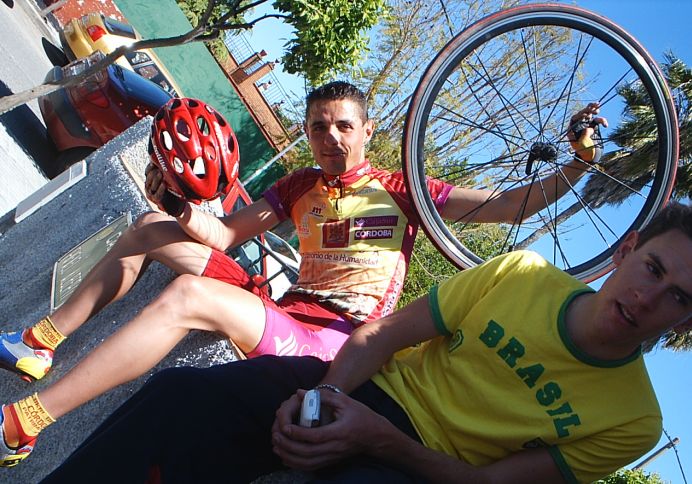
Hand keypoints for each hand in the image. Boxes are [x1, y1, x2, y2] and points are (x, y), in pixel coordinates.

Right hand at [144, 163, 184, 215]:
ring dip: (156, 179)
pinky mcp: (157, 201)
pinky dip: (160, 189)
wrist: (177, 205)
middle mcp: (149, 187)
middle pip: (148, 178)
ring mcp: (151, 194)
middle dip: (153, 172)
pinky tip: (164, 184)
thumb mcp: (171, 178)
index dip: (150, 167)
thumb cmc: (174, 190)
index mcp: (151, 179)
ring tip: (161, 173)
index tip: (153, 162)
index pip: (147, 172)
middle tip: (158, 168)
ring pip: (151, 186)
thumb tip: (175, 158)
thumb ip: (169, 170)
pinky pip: (157, 195)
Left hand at [271, 389, 392, 470]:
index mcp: (340, 432)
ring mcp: (334, 457)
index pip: (316, 436)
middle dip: (289, 446)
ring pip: (308, 463)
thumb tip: (301, 392)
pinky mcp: (332, 461)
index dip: (299, 433)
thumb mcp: (345, 401)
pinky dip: (297, 464)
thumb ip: (323, 396)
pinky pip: (312, 467)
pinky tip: (286, 458)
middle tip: (276, 437)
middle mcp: (336, 447)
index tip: (285, 428)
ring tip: (277, 448)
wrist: (375, 435)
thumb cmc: (360, 415)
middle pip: (309, 452)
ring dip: (290, 457)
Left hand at [567, 102, 607, 162]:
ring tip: (598, 107)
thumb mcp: (582, 144)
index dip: (581, 114)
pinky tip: (605, 125)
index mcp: (572, 129)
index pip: (575, 118)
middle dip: (589, 109)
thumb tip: (589, 128)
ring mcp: (586, 126)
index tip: (587, 114)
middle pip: (583, 114)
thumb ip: (585, 135)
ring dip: (594, 110)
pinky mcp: (594, 128)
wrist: (590, 157)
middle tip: (595, 105)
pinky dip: (602, 121)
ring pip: (590, 115)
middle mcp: (579, 126)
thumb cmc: (583, 152)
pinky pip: (598, 121)